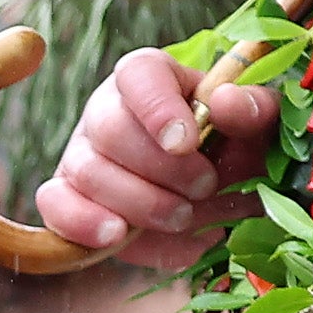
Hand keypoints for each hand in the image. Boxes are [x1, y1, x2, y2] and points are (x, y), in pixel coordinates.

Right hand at [32, 47, 281, 267]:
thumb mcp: (258, 128)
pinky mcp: (68, 198)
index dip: (157, 107)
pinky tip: (119, 237)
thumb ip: (254, 111)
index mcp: (153, 80)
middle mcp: (108, 110)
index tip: (186, 142)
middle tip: (206, 187)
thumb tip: (227, 103)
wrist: (215, 197)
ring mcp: (83, 155)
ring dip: (140, 203)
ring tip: (183, 217)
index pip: (138, 75)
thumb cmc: (234, 150)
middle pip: (109, 127)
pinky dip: (83, 224)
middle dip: (161, 167)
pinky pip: (54, 206)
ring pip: (88, 172)